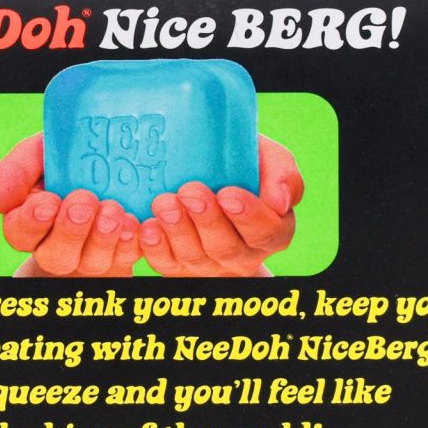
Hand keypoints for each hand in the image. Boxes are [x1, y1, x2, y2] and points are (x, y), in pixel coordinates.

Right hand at [0, 133, 141, 276]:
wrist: (117, 164)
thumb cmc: (69, 159)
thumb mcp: (39, 152)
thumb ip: (16, 168)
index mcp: (30, 221)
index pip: (19, 232)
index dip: (32, 222)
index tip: (49, 202)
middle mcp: (57, 245)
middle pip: (55, 256)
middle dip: (70, 231)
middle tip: (84, 203)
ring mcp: (90, 256)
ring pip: (91, 262)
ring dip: (102, 238)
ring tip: (112, 210)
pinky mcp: (121, 256)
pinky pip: (126, 259)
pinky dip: (130, 243)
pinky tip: (133, 224)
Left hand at [139, 135, 302, 276]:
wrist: (204, 176)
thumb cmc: (241, 167)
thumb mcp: (267, 159)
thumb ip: (282, 173)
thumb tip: (279, 202)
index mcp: (270, 231)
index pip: (266, 232)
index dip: (248, 216)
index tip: (227, 194)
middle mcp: (241, 254)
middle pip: (226, 248)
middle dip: (207, 220)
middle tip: (190, 193)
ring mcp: (208, 264)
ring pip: (194, 257)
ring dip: (177, 230)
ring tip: (164, 203)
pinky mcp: (177, 267)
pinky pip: (164, 264)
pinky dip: (152, 246)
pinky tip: (145, 226)